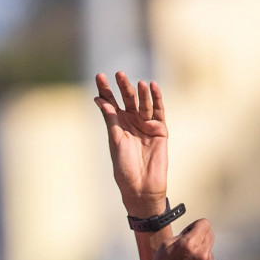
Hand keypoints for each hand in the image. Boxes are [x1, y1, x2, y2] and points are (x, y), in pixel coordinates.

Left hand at [94, 71, 168, 216]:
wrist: (142, 186)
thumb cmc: (124, 167)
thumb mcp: (115, 140)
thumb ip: (111, 119)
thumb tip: (99, 99)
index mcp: (117, 125)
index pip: (110, 103)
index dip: (105, 90)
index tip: (99, 76)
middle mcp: (131, 122)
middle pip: (127, 99)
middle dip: (122, 87)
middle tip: (118, 73)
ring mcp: (146, 125)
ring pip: (143, 104)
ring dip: (140, 93)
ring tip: (137, 83)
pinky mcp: (160, 130)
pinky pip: (159, 111)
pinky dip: (157, 99)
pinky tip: (152, 87)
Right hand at [143, 219, 217, 259]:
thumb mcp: (164, 248)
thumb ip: (181, 237)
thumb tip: (192, 232)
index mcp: (188, 245)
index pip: (204, 224)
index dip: (196, 227)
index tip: (193, 231)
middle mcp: (202, 255)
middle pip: (210, 236)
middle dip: (200, 239)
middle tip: (189, 249)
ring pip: (210, 253)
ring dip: (201, 257)